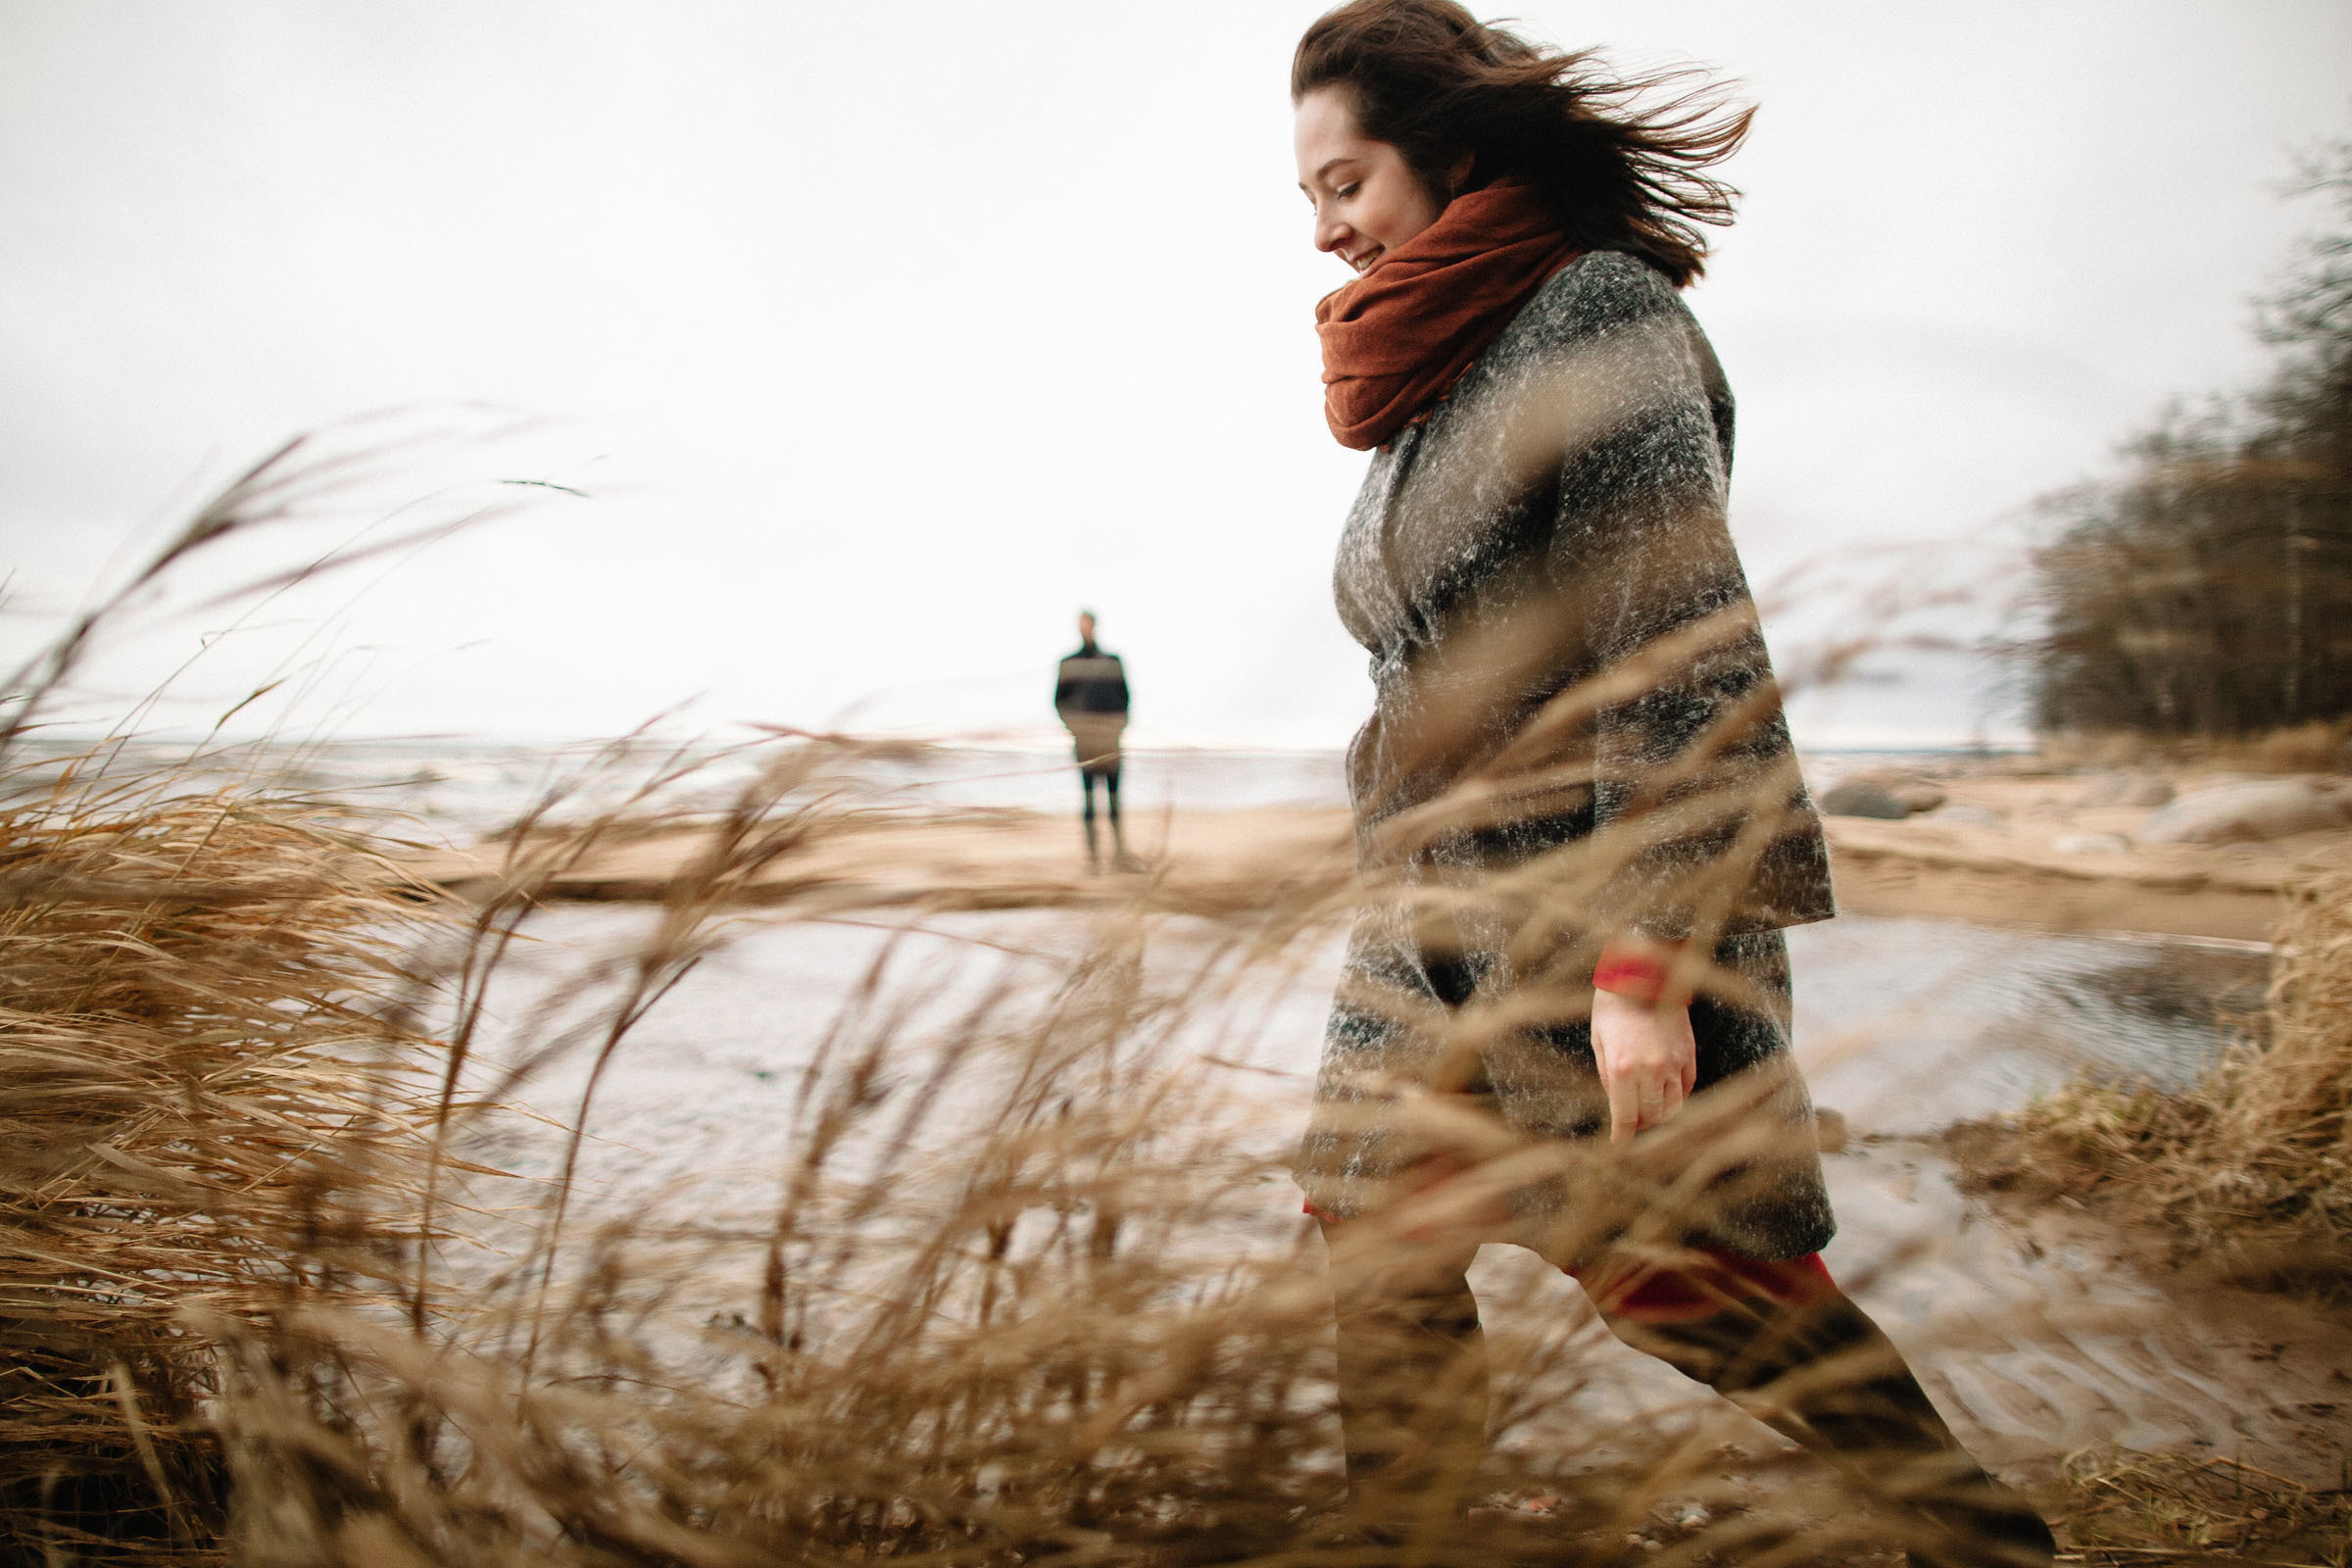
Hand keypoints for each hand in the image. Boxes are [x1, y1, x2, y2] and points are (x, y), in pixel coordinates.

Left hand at [1590, 988, 1697, 1146]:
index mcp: (1623, 1069)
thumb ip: (1608, 1077)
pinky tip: (1666, 1092)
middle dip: (1640, 1122)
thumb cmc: (1612, 1008)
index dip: (1621, 1135)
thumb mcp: (1599, 1043)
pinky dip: (1677, 1095)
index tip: (1618, 1143)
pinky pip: (1687, 1086)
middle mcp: (1651, 1071)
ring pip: (1673, 1106)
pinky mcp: (1688, 1054)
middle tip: (1632, 1120)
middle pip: (1652, 1115)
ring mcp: (1673, 1063)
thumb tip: (1616, 1105)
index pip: (1625, 1116)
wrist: (1642, 976)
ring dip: (1661, 1113)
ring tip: (1650, 1108)